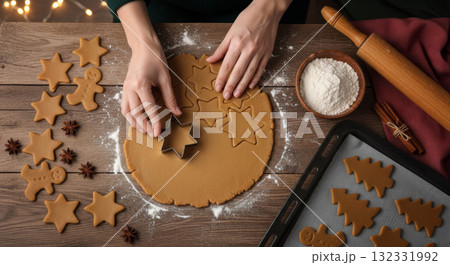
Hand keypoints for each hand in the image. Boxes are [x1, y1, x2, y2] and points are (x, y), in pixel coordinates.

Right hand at [118, 1, 180, 136]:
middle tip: (153, 135)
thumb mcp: (166, 78)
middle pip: (135, 113)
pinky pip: (125, 106)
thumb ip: (170, 97)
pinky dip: (130, 116)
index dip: (154, 121)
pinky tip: (137, 121)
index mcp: (140, 84)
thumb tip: (177, 113)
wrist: (143, 47)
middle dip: (144, 125)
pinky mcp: (124, 88)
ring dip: (135, 123)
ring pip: (127, 112)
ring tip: (145, 131)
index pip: (148, 108)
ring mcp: (125, 88)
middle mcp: (130, 87)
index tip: (158, 132)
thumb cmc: (155, 59)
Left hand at [207, 0, 290, 98]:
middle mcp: (248, 49)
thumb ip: (221, 48)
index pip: (227, 65)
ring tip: (236, 94)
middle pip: (237, 72)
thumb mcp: (231, 32)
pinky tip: (250, 86)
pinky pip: (261, 69)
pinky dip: (255, 78)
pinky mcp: (267, 53)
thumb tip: (210, 60)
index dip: (222, 78)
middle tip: (226, 96)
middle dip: (231, 86)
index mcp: (237, 43)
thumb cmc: (247, 19)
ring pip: (249, 73)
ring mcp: (259, 52)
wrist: (267, 11)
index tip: (217, 87)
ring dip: (242, 85)